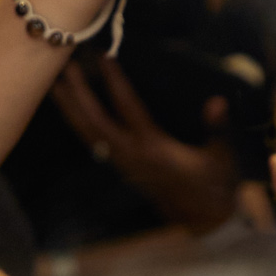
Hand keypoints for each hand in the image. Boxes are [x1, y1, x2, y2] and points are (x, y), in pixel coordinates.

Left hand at [53, 57, 239, 233]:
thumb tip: (217, 102)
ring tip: (54, 83)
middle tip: (64, 66)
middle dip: (78, 94)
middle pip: (94, 122)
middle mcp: (131, 156)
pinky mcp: (119, 166)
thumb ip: (217, 129)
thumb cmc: (214, 183)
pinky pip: (91, 141)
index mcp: (154, 149)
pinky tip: (68, 107)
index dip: (115, 83)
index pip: (128, 110)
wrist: (201, 217)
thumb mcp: (221, 156)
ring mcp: (122, 163)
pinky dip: (77, 122)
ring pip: (87, 133)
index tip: (104, 58)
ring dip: (69, 108)